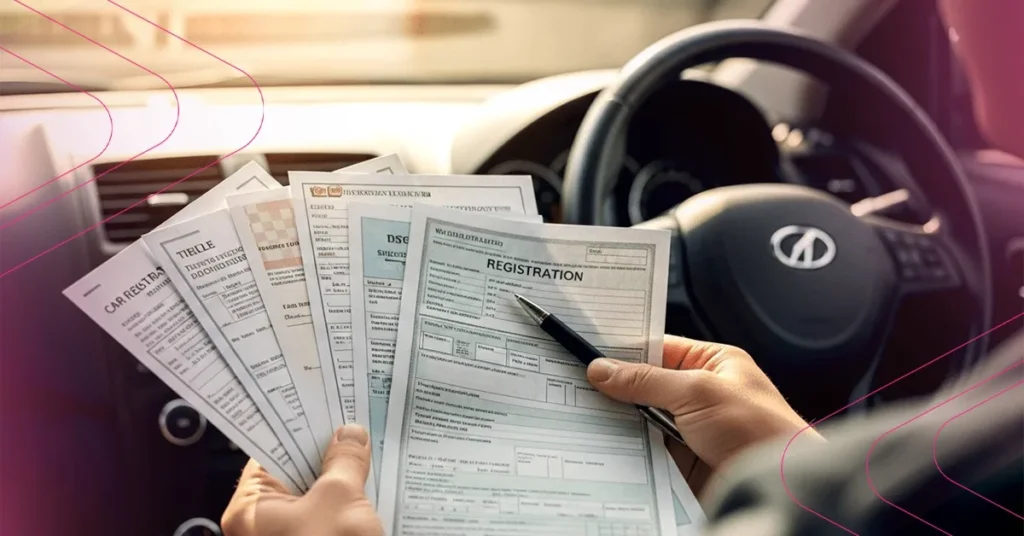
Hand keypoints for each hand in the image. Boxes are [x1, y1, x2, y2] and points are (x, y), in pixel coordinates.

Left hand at [221, 424, 382, 535]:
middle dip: (326, 452)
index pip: (271, 450)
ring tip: (367, 449)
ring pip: (313, 498)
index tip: (326, 403)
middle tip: (354, 423)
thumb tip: (350, 435)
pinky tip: (371, 487)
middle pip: (293, 473)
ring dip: (340, 479)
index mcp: (250, 507)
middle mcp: (261, 524)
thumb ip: (344, 463)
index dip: (300, 425)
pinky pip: (325, 519)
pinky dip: (345, 505)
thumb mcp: (340, 501)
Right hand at [587, 335, 821, 471]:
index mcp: (714, 363)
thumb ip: (647, 380)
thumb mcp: (698, 392)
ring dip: (619, 419)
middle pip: (646, 385)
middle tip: (577, 383)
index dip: (624, 351)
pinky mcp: (684, 459)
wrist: (780, 485)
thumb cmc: (760, 431)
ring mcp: (692, 427)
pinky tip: (603, 443)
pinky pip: (646, 448)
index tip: (589, 352)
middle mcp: (702, 392)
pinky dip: (627, 447)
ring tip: (583, 412)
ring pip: (642, 418)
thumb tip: (604, 370)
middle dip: (616, 388)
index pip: (658, 348)